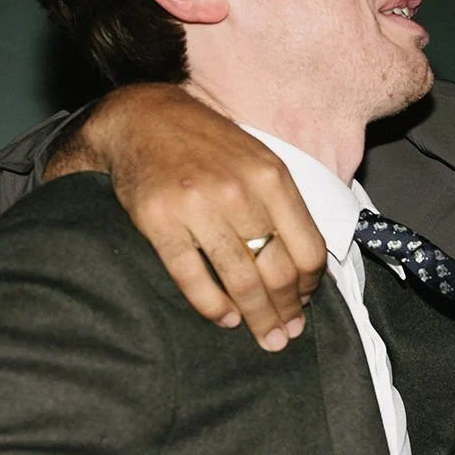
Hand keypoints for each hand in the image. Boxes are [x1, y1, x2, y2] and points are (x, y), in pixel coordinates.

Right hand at [49, 83, 326, 350]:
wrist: (144, 118)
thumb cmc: (208, 145)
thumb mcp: (258, 161)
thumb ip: (283, 207)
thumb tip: (308, 266)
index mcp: (271, 178)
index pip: (308, 248)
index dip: (311, 285)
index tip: (306, 302)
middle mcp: (239, 192)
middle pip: (277, 270)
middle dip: (287, 311)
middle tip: (288, 334)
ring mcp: (198, 207)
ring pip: (240, 279)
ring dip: (257, 316)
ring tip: (265, 337)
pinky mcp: (159, 221)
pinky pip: (192, 277)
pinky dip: (213, 306)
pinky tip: (225, 318)